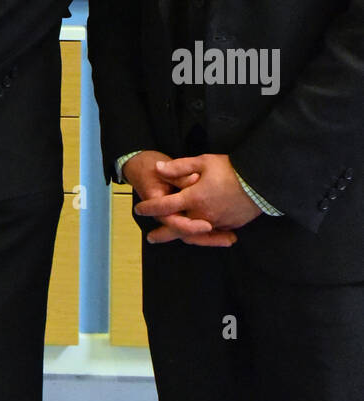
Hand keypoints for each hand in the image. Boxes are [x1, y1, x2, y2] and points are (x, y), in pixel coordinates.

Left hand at [135, 153, 259, 242]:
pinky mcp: (229, 225)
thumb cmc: (231, 169)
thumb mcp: (203, 161)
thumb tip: (158, 168)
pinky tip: (197, 235)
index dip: (150, 208)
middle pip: (177, 228)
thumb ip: (179, 167)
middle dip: (163, 234)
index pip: (165, 206)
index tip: (139, 209)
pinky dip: (201, 236)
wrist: (261, 182)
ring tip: (172, 239)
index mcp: (193, 198)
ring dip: (181, 236)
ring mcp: (217, 222)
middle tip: (151, 238)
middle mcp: (202, 214)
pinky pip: (211, 234)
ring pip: (194, 235)